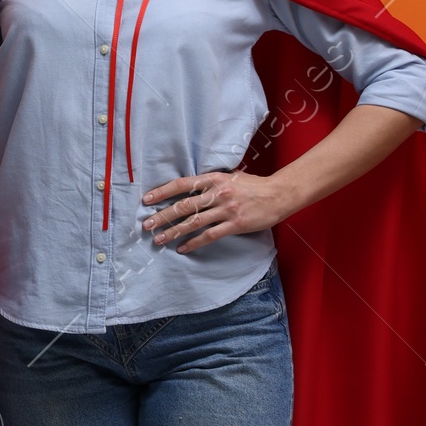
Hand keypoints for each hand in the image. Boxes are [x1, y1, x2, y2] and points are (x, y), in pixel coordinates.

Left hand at [142, 170, 286, 252]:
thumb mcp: (230, 176)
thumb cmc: (254, 185)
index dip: (163, 191)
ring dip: (174, 231)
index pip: (182, 184)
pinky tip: (182, 248)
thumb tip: (189, 187)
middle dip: (162, 216)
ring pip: (194, 222)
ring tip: (159, 239)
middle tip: (146, 225)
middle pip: (184, 206)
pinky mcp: (235, 224)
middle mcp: (218, 193)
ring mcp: (227, 209)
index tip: (146, 199)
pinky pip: (209, 235)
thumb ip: (211, 182)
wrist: (279, 194)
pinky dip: (194, 242)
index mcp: (214, 178)